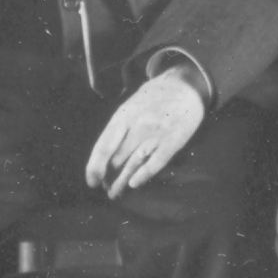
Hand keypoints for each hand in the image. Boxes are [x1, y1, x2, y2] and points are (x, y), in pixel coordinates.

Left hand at [81, 68, 206, 196]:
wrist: (186, 84)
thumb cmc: (155, 96)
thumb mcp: (131, 105)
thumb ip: (119, 128)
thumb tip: (106, 156)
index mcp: (124, 116)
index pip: (104, 146)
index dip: (95, 166)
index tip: (92, 181)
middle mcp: (138, 126)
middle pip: (117, 158)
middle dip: (109, 177)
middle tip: (106, 188)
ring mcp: (157, 133)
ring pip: (134, 163)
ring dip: (122, 181)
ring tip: (115, 194)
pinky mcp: (174, 140)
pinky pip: (157, 161)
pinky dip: (145, 174)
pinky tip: (134, 184)